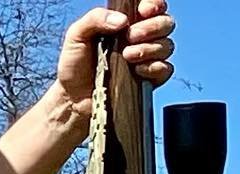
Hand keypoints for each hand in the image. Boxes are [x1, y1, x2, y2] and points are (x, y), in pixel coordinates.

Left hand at [58, 1, 175, 123]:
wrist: (72, 98)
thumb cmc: (74, 65)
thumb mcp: (77, 35)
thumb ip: (96, 18)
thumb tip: (122, 20)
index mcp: (127, 23)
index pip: (153, 6)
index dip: (154, 4)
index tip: (143, 11)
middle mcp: (141, 38)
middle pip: (166, 24)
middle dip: (152, 27)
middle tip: (130, 36)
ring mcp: (146, 59)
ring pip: (167, 46)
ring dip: (150, 48)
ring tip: (127, 55)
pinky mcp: (148, 80)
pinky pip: (166, 70)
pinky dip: (154, 67)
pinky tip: (137, 70)